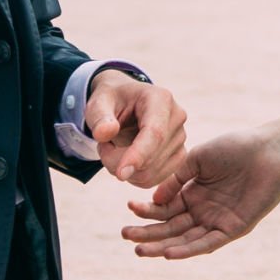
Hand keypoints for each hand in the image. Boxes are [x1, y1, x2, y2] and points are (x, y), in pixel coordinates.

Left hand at [83, 70, 186, 186]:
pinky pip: (153, 180)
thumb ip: (99, 116)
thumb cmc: (112, 101)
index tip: (120, 173)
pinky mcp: (178, 156)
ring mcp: (180, 139)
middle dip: (118, 162)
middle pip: (151, 157)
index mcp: (161, 99)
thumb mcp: (99, 102)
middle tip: (102, 146)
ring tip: (113, 149)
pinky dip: (133, 177)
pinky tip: (125, 159)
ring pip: (150, 174)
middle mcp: (177, 118)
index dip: (138, 155)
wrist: (125, 103)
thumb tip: (105, 132)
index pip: (155, 133)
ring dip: (123, 170)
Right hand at [121, 128, 279, 257]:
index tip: (129, 208)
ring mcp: (217, 221)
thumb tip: (154, 199)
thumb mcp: (198, 158)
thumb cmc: (235, 148)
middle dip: (147, 233)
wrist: (269, 150)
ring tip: (139, 251)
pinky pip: (207, 243)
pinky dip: (188, 249)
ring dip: (162, 247)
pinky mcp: (233, 229)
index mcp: (193, 192)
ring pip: (185, 239)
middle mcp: (203, 210)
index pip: (165, 208)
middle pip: (170, 227)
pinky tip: (169, 253)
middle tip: (125, 236)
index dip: (147, 210)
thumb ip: (176, 178)